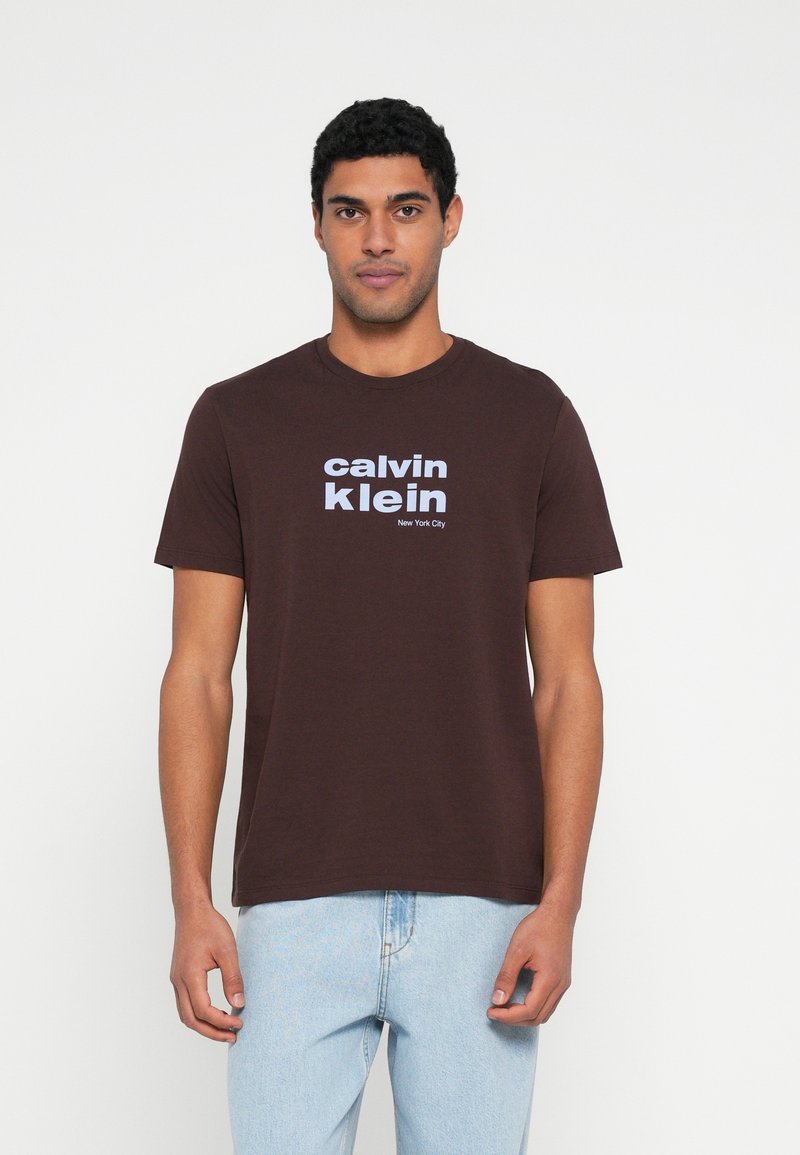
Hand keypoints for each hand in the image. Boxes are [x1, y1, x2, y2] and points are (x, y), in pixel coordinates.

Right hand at [170, 902, 245, 1043]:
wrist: (192, 910)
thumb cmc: (210, 926)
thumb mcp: (227, 950)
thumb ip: (233, 978)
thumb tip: (239, 1004)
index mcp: (189, 976)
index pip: (204, 1010)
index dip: (221, 1021)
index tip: (239, 1023)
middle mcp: (178, 981)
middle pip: (191, 1020)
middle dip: (211, 1032)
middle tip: (233, 1036)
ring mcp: (176, 980)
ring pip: (185, 1014)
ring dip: (204, 1026)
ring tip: (225, 1030)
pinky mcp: (179, 977)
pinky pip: (185, 1004)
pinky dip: (199, 1015)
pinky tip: (215, 1013)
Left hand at [486, 902, 573, 1025]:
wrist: (558, 913)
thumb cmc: (539, 927)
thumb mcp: (517, 950)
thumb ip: (507, 976)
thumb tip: (497, 1000)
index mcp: (550, 979)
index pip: (529, 1011)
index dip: (508, 1016)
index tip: (491, 1011)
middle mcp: (560, 985)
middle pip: (538, 1017)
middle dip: (515, 1019)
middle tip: (495, 1011)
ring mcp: (564, 983)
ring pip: (545, 1013)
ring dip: (525, 1016)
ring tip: (505, 1008)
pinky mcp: (562, 979)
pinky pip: (549, 1003)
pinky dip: (533, 1007)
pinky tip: (519, 999)